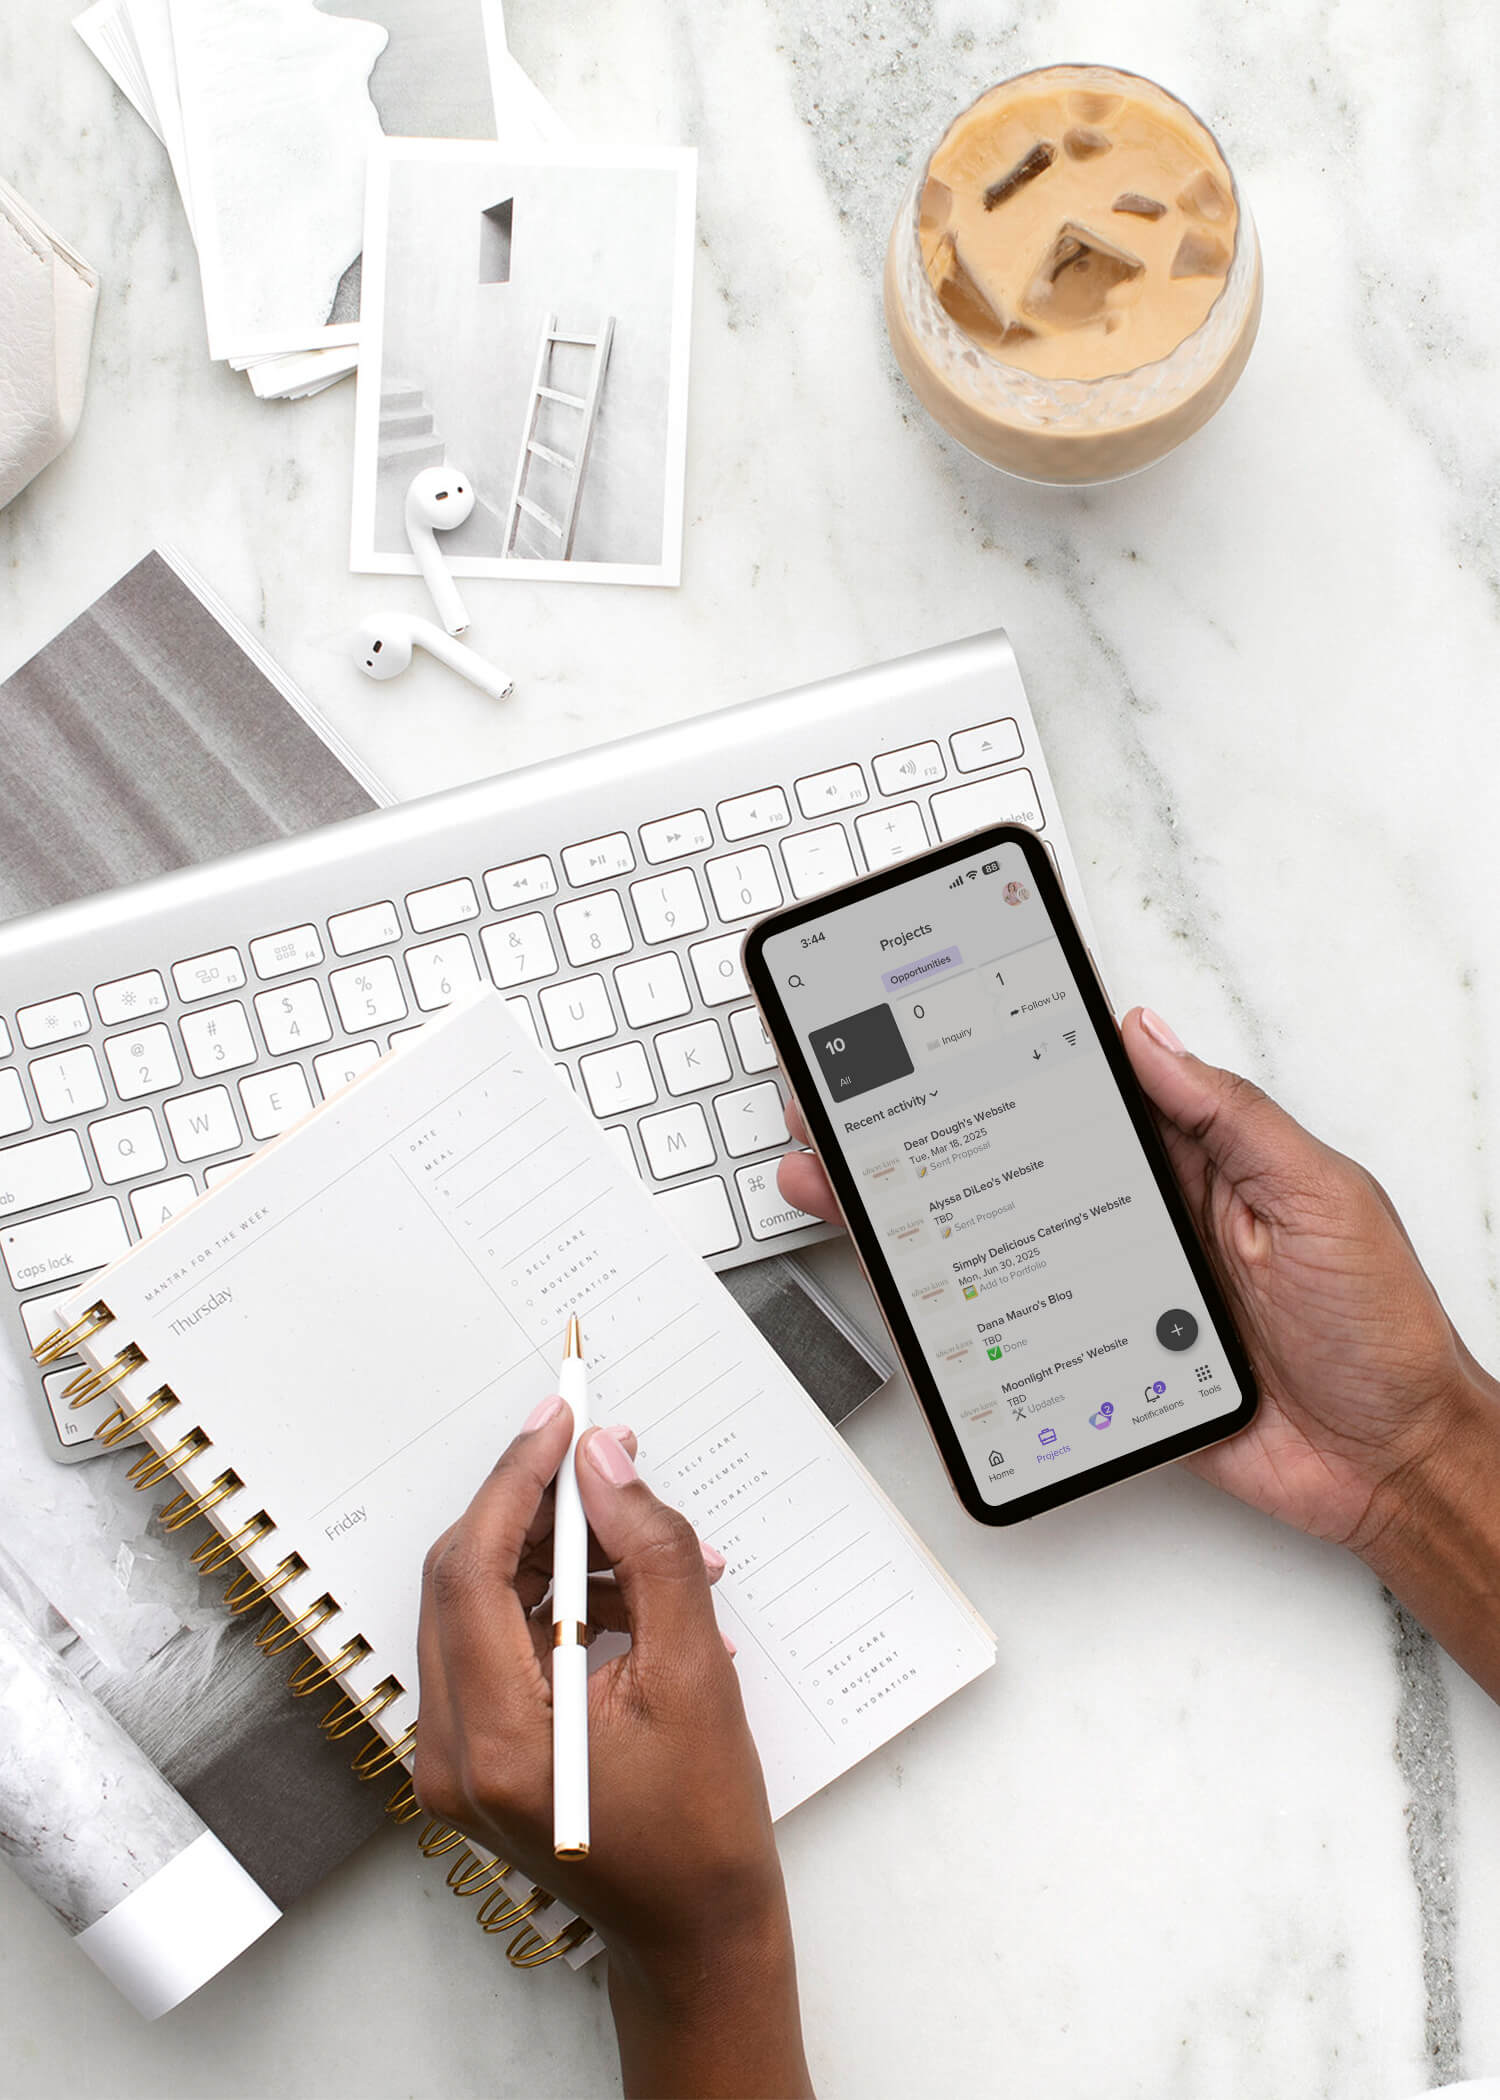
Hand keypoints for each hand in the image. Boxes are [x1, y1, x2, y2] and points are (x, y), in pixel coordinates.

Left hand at [414, 1398, 813, 2099]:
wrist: (694, 1934)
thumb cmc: (704, 1829)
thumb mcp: (697, 1673)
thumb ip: (651, 1555)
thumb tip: (605, 1464)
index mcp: (501, 1742)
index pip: (472, 1570)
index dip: (516, 1480)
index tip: (560, 1419)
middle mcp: (453, 1754)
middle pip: (462, 1580)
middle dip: (535, 1508)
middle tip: (604, 1461)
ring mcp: (454, 1760)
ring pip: (478, 1606)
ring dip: (555, 1558)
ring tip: (650, 1554)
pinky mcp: (473, 1756)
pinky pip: (495, 1645)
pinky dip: (552, 1605)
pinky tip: (630, 1601)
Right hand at [777, 1007, 1483, 1554]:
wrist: (1388, 1461)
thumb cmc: (1376, 1326)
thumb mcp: (1317, 1196)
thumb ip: (1229, 1117)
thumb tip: (1148, 1036)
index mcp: (1190, 1159)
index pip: (1077, 1088)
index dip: (999, 1053)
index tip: (927, 1025)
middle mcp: (1136, 1215)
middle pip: (1006, 1160)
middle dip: (915, 1129)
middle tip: (836, 1103)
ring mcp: (1109, 1286)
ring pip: (990, 1239)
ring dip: (908, 1215)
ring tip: (831, 1182)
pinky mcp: (1095, 1358)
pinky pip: (1007, 1329)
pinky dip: (947, 1312)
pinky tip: (895, 1287)